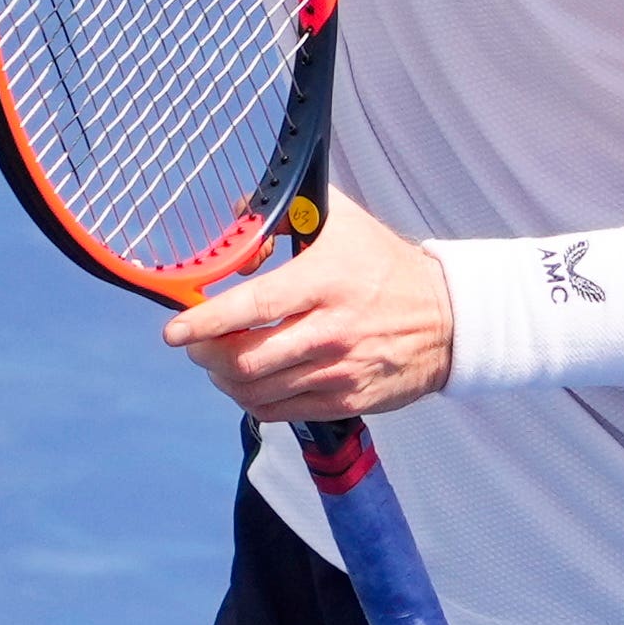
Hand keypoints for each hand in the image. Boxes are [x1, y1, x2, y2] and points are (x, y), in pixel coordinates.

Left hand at [164, 194, 454, 424]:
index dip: (208, 320)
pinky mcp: (346, 400)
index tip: (174, 330)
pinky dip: (252, 400)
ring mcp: (339, 372)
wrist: (449, 318)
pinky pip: (280, 411)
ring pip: (257, 392)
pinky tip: (249, 383)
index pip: (256, 305)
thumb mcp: (343, 221)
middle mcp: (331, 331)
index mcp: (326, 281)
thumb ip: (287, 213)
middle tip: (194, 343)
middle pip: (248, 360)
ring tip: (218, 362)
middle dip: (206, 355)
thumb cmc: (386, 265)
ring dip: (224, 379)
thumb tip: (239, 218)